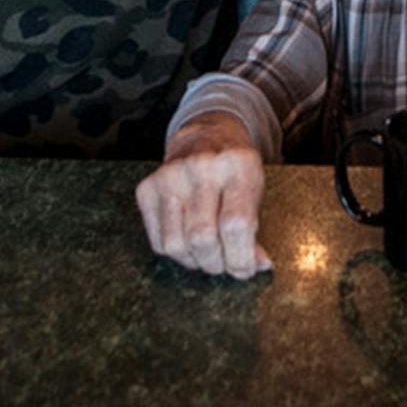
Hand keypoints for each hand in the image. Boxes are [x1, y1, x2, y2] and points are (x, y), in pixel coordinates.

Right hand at [135, 113, 271, 277]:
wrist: (204, 135)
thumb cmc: (234, 170)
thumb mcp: (255, 191)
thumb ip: (255, 231)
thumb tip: (259, 266)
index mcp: (237, 166)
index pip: (236, 225)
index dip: (241, 258)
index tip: (245, 270)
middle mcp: (201, 167)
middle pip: (203, 238)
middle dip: (217, 264)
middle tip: (225, 265)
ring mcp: (169, 176)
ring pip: (176, 245)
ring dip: (195, 262)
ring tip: (208, 255)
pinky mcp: (147, 188)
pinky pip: (158, 242)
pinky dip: (176, 253)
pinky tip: (189, 240)